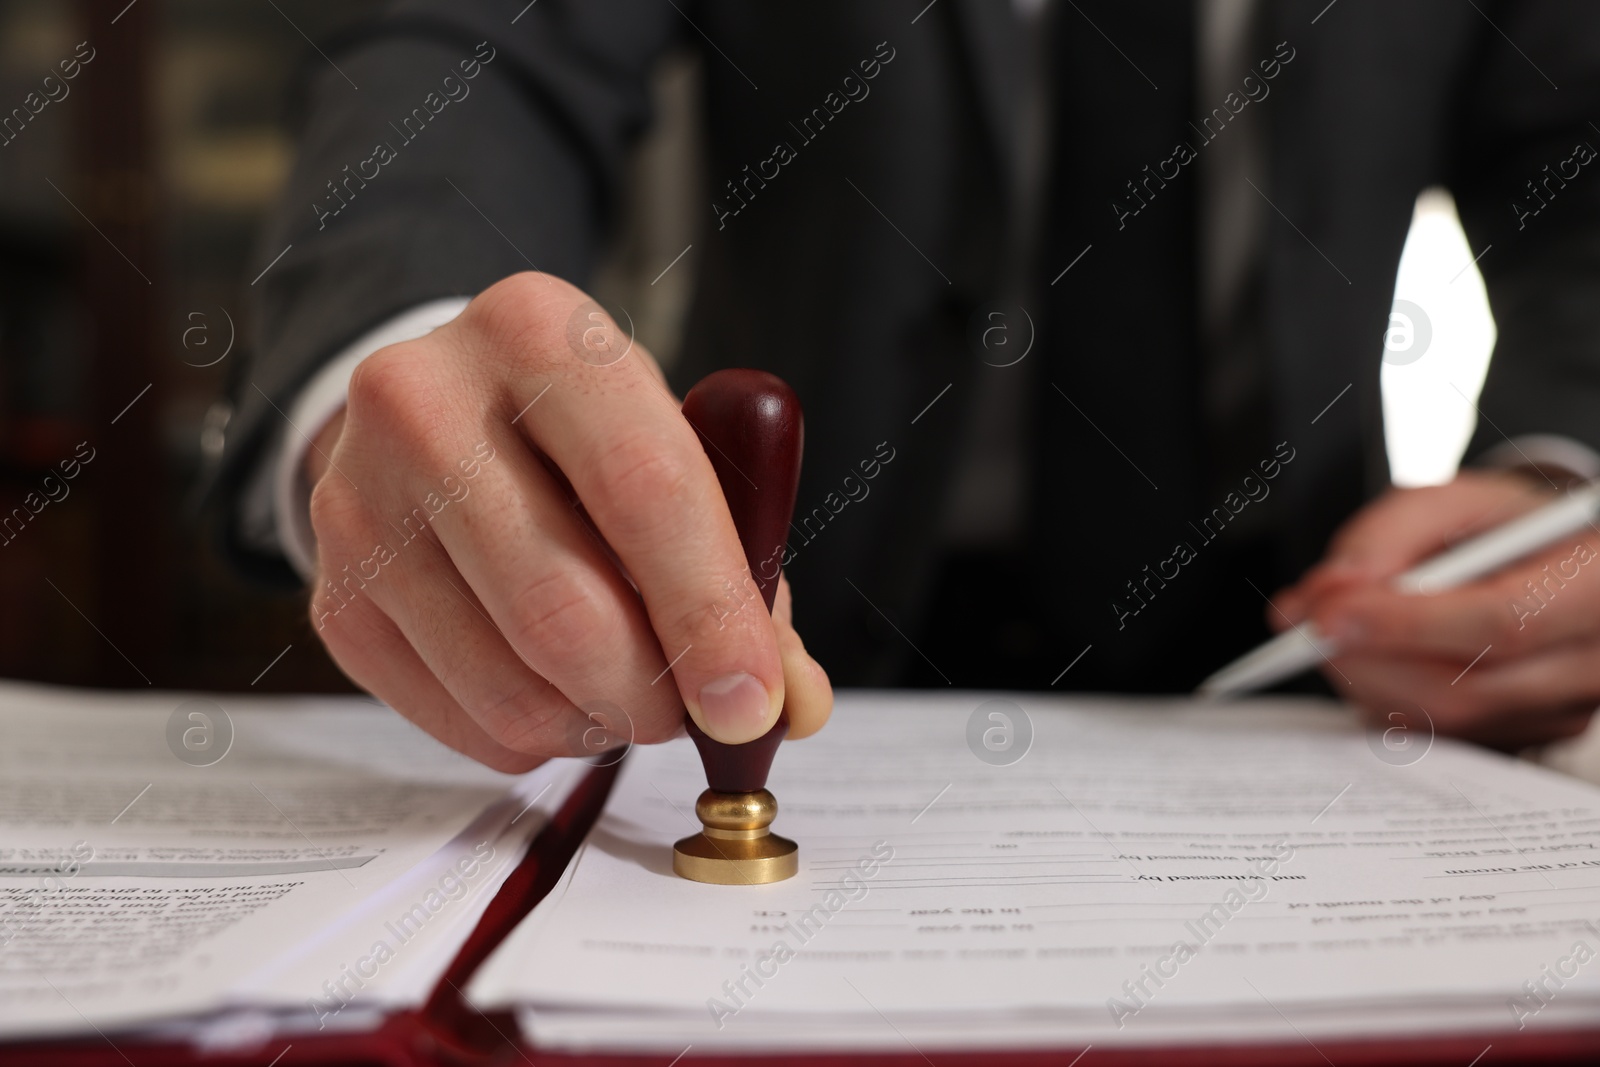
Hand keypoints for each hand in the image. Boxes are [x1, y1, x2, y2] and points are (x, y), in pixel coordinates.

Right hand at [301, 272, 832, 771]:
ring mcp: (358, 501)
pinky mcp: (334, 593)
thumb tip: (790, 705)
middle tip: (691, 712)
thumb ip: (746, 573)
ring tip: (626, 690)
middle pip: (562, 606)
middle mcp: (425, 401)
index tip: (752, 702)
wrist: (437, 413)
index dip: (709, 612)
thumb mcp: (674, 453)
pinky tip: (555, 688)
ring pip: (510, 684)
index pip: (644, 488)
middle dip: (652, 693)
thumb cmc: (582, 439)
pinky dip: (535, 735)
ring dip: (598, 722)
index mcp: (538, 332)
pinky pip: (459, 720)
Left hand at [1271, 470, 1598, 749]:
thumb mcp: (1456, 500)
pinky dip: (1386, 696)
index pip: (1501, 623)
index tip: (1326, 616)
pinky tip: (1367, 656)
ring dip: (1366, 679)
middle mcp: (1593, 660)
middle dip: (1366, 659)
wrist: (1554, 564)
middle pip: (1466, 688)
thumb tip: (1334, 588)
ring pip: (1446, 718)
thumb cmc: (1506, 527)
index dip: (1404, 625)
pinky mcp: (1527, 734)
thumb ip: (1391, 532)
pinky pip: (1440, 733)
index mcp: (1596, 584)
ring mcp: (1566, 708)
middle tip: (1302, 626)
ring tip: (1328, 630)